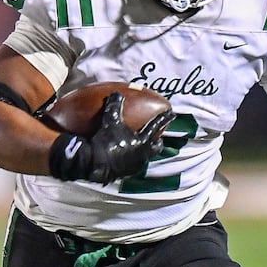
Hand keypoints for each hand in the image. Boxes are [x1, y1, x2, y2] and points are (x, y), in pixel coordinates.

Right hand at [49, 92, 171, 182]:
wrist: (94, 163)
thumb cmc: (106, 141)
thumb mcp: (110, 121)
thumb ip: (114, 106)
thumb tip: (117, 94)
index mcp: (142, 142)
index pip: (156, 127)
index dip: (163, 119)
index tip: (171, 114)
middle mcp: (142, 155)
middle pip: (156, 147)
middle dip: (157, 141)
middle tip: (157, 137)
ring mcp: (135, 165)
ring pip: (145, 156)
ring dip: (145, 150)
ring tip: (141, 146)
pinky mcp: (126, 173)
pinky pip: (133, 163)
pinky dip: (133, 157)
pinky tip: (126, 155)